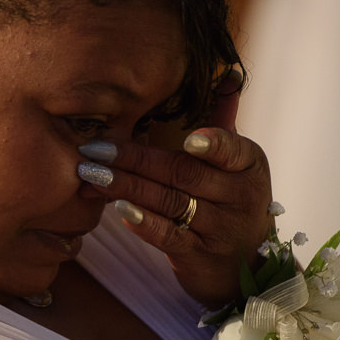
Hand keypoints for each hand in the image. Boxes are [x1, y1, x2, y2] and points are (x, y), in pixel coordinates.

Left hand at [78, 72, 272, 307]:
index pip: (231, 149)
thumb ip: (225, 121)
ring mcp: (221, 229)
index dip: (212, 143)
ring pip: (170, 202)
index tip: (187, 139)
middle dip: (135, 160)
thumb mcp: (237, 162)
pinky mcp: (200, 257)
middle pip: (183, 173)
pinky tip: (118, 209)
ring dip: (126, 187)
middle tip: (94, 150)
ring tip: (90, 175)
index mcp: (249, 165)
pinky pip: (169, 238)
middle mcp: (240, 197)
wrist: (244, 266)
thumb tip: (227, 74)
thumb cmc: (231, 201)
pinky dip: (144, 223)